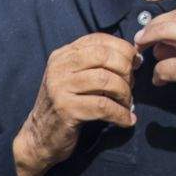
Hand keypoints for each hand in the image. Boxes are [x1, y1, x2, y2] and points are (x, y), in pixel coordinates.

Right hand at [13, 34, 138, 175]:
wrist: (40, 136)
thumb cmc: (65, 106)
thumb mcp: (75, 78)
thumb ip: (96, 65)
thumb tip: (133, 58)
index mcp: (63, 55)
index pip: (98, 40)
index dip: (123, 49)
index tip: (135, 62)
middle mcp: (60, 67)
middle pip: (104, 56)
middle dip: (126, 70)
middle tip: (132, 85)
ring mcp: (61, 88)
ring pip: (106, 80)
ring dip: (124, 93)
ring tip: (127, 104)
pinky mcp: (66, 109)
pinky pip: (103, 107)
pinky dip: (121, 114)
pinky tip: (127, 120)